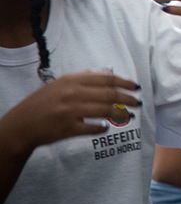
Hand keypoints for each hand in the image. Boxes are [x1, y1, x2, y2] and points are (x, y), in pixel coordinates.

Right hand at [0, 72, 139, 155]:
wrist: (21, 125)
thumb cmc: (43, 103)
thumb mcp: (60, 84)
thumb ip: (84, 78)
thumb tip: (109, 74)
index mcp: (72, 80)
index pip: (106, 79)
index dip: (124, 83)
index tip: (136, 87)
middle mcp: (72, 94)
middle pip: (109, 95)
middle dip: (127, 99)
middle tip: (137, 102)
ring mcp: (70, 111)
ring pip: (105, 111)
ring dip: (120, 113)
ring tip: (129, 115)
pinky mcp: (68, 129)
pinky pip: (93, 128)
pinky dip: (103, 127)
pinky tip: (107, 127)